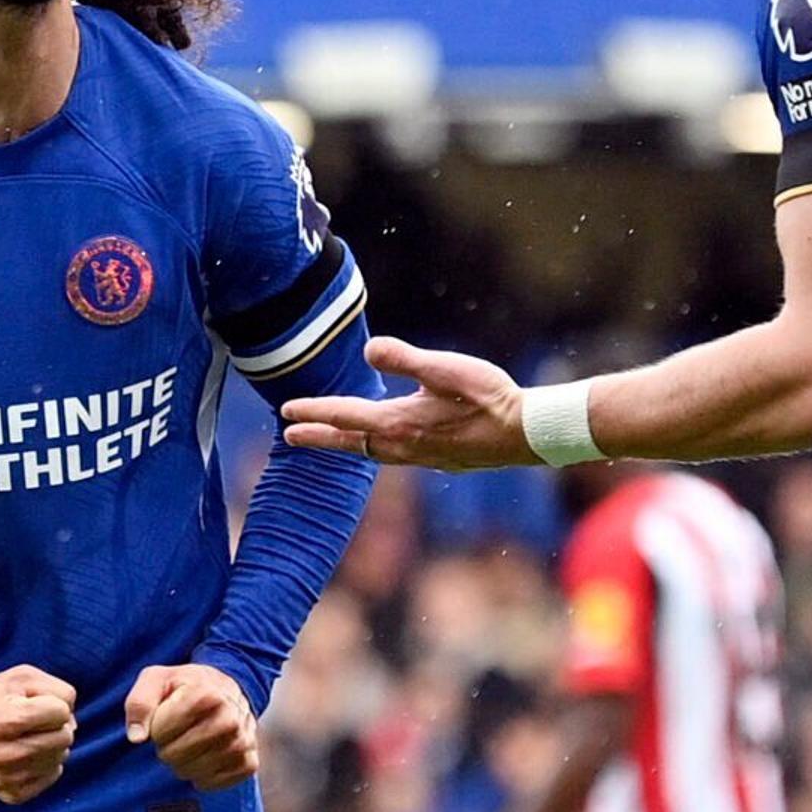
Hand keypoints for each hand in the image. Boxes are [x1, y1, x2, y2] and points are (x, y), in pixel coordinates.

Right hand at [0, 666, 77, 805]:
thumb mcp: (19, 677)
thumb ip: (56, 689)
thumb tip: (71, 720)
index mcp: (5, 720)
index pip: (61, 712)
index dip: (52, 703)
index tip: (32, 704)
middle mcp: (6, 754)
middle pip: (65, 737)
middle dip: (55, 725)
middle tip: (32, 721)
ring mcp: (9, 778)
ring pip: (61, 757)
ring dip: (51, 744)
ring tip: (27, 736)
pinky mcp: (12, 795)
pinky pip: (52, 776)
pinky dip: (45, 763)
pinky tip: (25, 754)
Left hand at [126, 663, 259, 791]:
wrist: (224, 689)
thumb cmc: (184, 686)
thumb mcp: (156, 680)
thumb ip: (139, 703)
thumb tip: (136, 737)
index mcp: (206, 694)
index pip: (160, 732)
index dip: (155, 728)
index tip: (164, 717)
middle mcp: (230, 718)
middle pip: (176, 755)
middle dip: (167, 748)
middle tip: (174, 735)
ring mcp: (243, 741)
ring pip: (195, 772)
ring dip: (183, 765)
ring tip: (188, 746)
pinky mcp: (249, 762)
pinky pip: (216, 783)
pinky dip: (203, 778)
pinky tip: (202, 760)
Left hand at [279, 338, 535, 469]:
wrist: (526, 434)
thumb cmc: (490, 398)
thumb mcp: (446, 369)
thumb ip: (405, 359)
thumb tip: (369, 350)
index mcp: (399, 422)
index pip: (345, 416)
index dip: (314, 412)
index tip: (286, 411)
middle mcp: (403, 446)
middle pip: (350, 441)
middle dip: (318, 437)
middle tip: (289, 436)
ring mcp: (421, 458)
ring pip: (371, 451)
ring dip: (346, 444)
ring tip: (329, 440)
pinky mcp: (438, 460)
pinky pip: (393, 456)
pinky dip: (374, 449)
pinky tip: (381, 444)